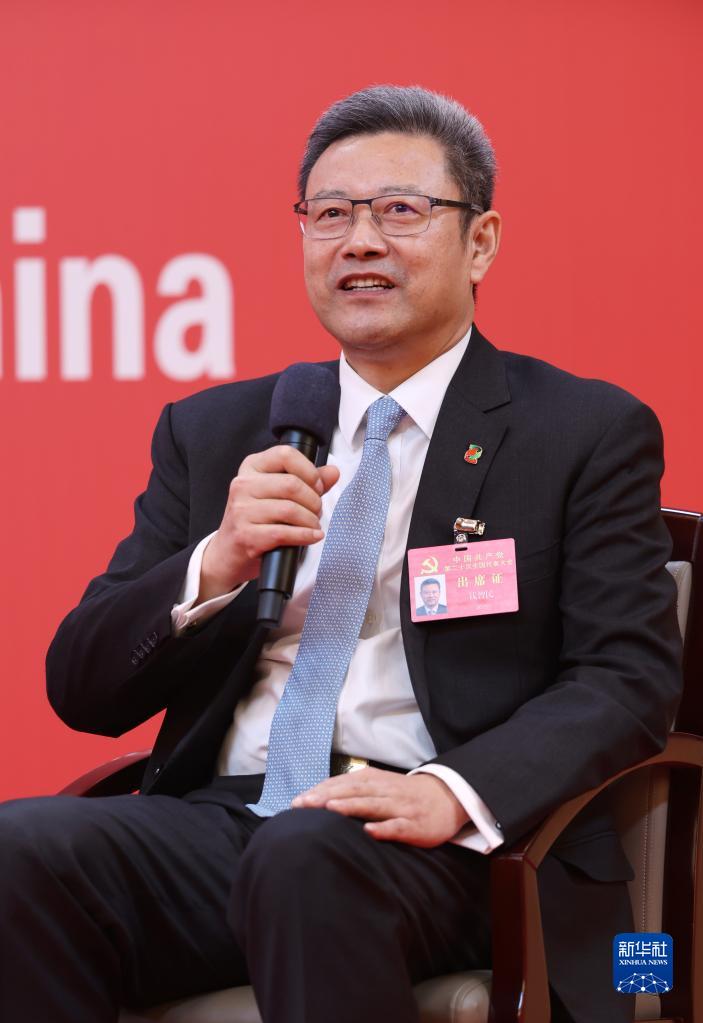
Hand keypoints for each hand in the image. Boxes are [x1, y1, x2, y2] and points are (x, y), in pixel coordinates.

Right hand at [198, 446, 339, 602]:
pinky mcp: (245, 535)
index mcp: (251, 467)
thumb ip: (307, 481)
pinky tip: (312, 536)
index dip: (309, 470)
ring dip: (311, 520)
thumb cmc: (256, 520)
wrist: (228, 552)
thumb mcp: (277, 494)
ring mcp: (241, 510)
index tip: (317, 486)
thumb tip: (333, 472)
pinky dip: (305, 536)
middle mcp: (243, 485)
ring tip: (313, 525)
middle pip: (292, 484)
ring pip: (290, 510)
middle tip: (317, 511)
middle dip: (314, 500)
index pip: (285, 454)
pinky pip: (284, 533)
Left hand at [291, 768, 470, 847]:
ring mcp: (400, 807)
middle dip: (326, 797)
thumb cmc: (403, 795)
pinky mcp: (414, 825)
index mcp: (373, 780)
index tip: (296, 800)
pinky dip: (383, 828)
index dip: (320, 790)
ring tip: (330, 809)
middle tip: (303, 805)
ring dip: (351, 806)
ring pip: (372, 805)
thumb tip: (319, 797)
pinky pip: (397, 826)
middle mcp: (384, 791)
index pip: (342, 784)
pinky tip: (369, 831)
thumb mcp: (378, 785)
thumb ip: (353, 790)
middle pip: (353, 791)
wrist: (446, 798)